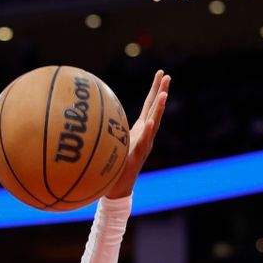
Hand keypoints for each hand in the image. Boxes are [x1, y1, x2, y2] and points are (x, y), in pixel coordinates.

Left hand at [106, 70, 170, 198]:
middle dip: (161, 93)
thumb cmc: (112, 165)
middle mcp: (145, 136)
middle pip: (155, 111)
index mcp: (139, 130)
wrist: (117, 188)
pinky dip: (147, 132)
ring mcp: (143, 146)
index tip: (161, 73)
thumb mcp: (112, 141)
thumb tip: (95, 110)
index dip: (155, 90)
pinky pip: (143, 142)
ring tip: (164, 95)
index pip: (149, 106)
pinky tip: (150, 122)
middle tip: (167, 76)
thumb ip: (110, 127)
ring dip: (158, 109)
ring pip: (153, 124)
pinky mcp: (138, 156)